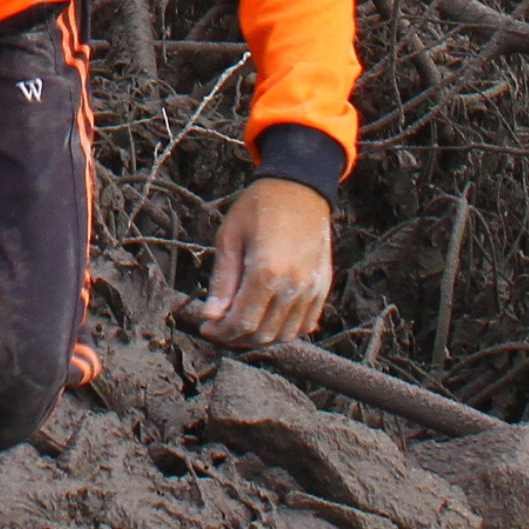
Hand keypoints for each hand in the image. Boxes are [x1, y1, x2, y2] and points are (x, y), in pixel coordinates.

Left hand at [190, 177, 335, 346]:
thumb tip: (211, 315)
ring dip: (259, 338)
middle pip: (263, 334)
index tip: (206, 327)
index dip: (220, 332)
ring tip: (240, 327)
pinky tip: (266, 321)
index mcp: (267, 273)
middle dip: (236, 338)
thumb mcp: (229, 239)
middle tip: (219, 329)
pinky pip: (305, 324)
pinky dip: (284, 331)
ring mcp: (312, 289)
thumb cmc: (259, 208)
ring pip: (285, 334)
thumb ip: (222, 282)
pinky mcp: (323, 287)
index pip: (242, 322)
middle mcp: (293, 286)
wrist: (299, 189)